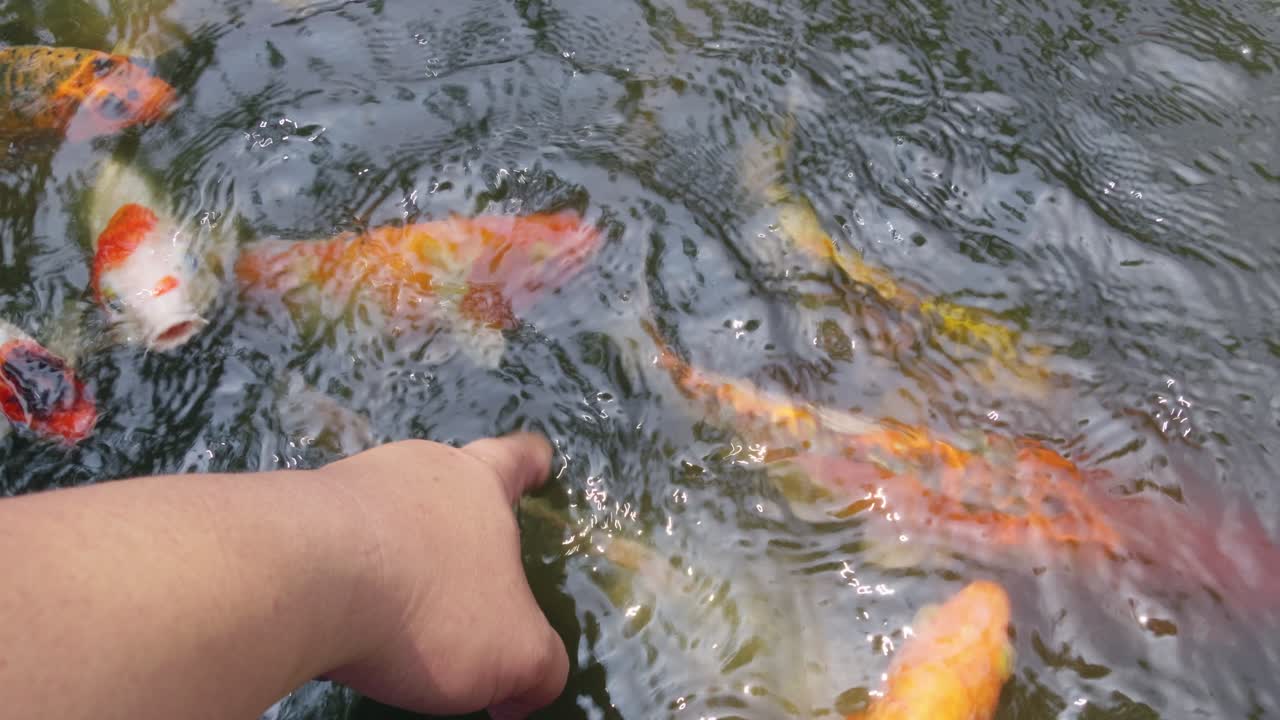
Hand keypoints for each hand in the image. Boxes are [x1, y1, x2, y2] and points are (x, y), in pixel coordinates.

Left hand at [316, 434, 567, 717]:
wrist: (300, 581)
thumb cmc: (429, 604)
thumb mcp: (515, 654)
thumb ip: (539, 671)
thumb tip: (524, 692)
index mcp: (477, 483)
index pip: (515, 459)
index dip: (530, 464)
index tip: (537, 465)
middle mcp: (415, 469)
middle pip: (443, 482)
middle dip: (452, 523)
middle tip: (458, 569)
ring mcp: (348, 486)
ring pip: (383, 511)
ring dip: (392, 549)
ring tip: (393, 605)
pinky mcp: (291, 516)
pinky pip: (329, 540)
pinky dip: (342, 573)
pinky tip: (340, 613)